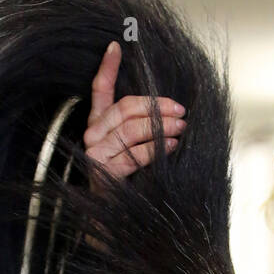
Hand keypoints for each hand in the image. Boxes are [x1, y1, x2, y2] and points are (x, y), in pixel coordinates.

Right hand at [81, 41, 185, 247]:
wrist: (116, 227)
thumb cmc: (131, 187)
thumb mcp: (137, 152)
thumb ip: (144, 130)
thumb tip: (173, 111)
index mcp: (97, 128)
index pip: (99, 92)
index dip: (107, 68)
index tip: (117, 46)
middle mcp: (91, 138)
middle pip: (124, 108)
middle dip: (156, 106)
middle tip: (181, 111)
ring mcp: (95, 155)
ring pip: (129, 128)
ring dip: (161, 126)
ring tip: (182, 128)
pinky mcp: (103, 173)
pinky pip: (133, 153)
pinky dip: (156, 148)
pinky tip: (174, 146)